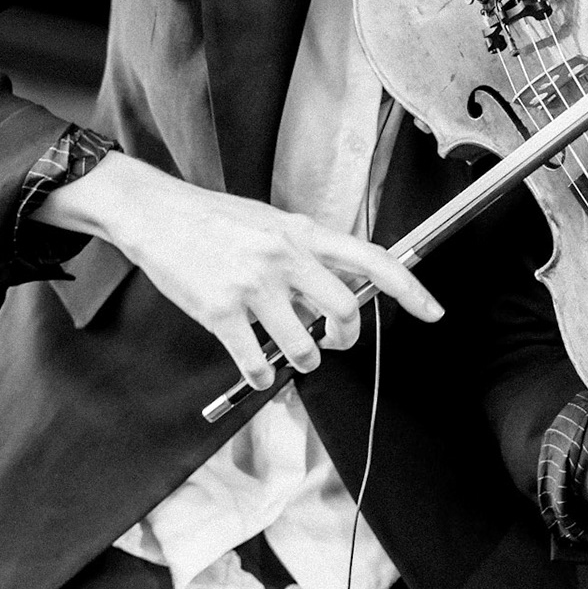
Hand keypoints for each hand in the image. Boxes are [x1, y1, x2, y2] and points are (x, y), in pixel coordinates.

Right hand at [33, 153, 443, 385]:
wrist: (154, 212)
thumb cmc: (214, 220)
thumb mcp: (271, 223)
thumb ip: (307, 253)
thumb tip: (340, 291)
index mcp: (302, 232)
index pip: (372, 259)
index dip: (409, 288)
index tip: (433, 311)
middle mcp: (284, 256)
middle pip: (345, 312)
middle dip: (345, 337)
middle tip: (331, 341)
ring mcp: (253, 285)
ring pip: (304, 347)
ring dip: (301, 361)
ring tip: (285, 351)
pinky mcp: (220, 311)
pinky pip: (256, 363)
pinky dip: (260, 376)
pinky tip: (254, 366)